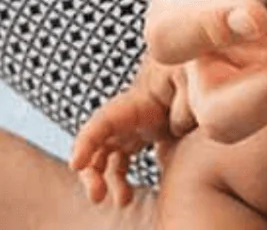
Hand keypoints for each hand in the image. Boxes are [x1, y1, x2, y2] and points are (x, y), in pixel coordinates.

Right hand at [69, 54, 193, 205]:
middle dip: (89, 171)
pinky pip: (120, 163)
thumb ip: (184, 103)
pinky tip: (129, 195)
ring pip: (103, 158)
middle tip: (97, 196)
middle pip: (94, 144)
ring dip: (103, 180)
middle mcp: (125, 116)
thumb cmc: (187, 66)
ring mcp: (129, 127)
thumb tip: (175, 127)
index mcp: (134, 103)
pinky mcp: (139, 136)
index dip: (86, 141)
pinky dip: (119, 181)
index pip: (103, 121)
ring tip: (123, 201)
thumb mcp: (188, 77)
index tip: (76, 164)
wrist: (189, 64)